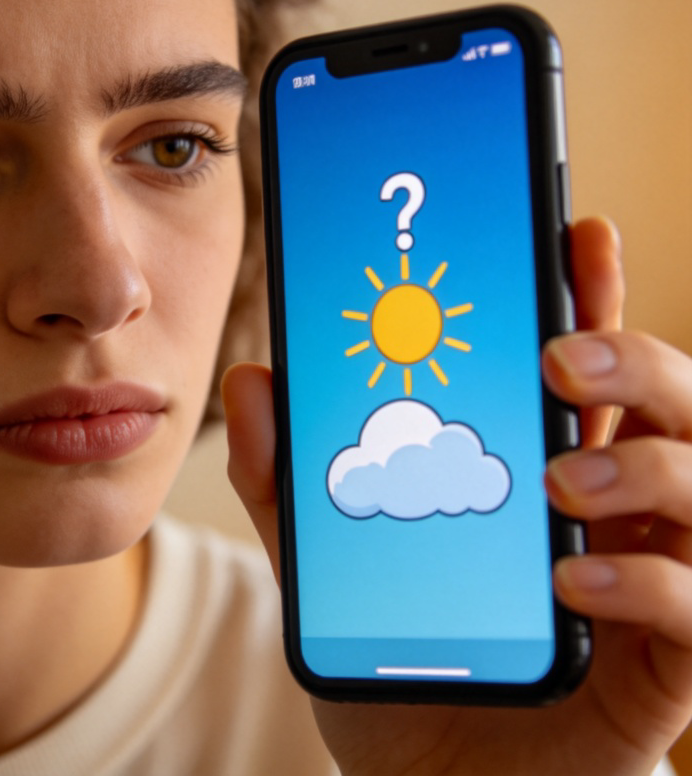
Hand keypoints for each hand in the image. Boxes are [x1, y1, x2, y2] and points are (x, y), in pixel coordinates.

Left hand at [223, 217, 691, 774]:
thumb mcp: (327, 565)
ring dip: (645, 465)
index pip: (586, 361)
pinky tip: (570, 579)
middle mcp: (614, 507)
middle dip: (634, 355)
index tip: (574, 231)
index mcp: (545, 463)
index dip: (591, 293)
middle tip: (560, 353)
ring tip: (558, 478)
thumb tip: (251, 383)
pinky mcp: (669, 666)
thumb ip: (290, 480)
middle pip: (673, 398)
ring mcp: (653, 577)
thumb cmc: (400, 670)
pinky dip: (649, 582)